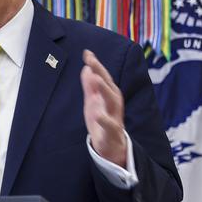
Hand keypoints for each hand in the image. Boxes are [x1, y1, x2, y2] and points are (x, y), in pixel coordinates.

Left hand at [81, 50, 127, 167]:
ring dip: (104, 90)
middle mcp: (114, 104)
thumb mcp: (93, 102)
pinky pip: (110, 125)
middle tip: (92, 61)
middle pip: (109, 85)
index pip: (103, 77)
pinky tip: (97, 114)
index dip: (96, 65)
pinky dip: (104, 120)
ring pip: (113, 101)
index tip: (87, 53)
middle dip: (101, 72)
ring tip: (95, 79)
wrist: (111, 147)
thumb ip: (90, 86)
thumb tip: (86, 68)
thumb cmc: (102, 122)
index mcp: (109, 96)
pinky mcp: (112, 132)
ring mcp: (115, 117)